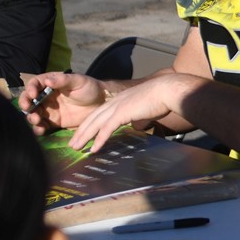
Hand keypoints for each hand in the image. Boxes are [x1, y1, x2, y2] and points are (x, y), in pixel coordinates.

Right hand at [17, 72, 108, 134]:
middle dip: (25, 104)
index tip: (33, 94)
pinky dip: (38, 129)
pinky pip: (42, 126)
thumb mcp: (78, 81)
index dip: (30, 88)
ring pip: (33, 113)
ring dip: (31, 117)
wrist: (101, 104)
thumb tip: (47, 80)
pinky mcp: (53, 122)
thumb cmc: (89, 88)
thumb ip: (63, 80)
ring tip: (37, 120)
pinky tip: (40, 130)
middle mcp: (46, 97)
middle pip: (29, 100)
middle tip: (28, 108)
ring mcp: (48, 110)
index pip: (34, 84)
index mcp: (50, 84)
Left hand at [65, 71, 202, 154]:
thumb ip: (138, 117)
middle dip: (81, 131)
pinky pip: (106, 129)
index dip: (89, 123)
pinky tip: (93, 149)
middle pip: (92, 118)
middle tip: (72, 144)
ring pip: (95, 124)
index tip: (82, 133)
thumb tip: (138, 125)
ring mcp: (117, 106)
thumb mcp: (144, 109)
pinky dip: (99, 139)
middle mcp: (114, 101)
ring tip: (76, 148)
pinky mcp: (122, 113)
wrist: (166, 91)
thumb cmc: (161, 99)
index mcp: (119, 99)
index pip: (99, 113)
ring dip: (84, 137)